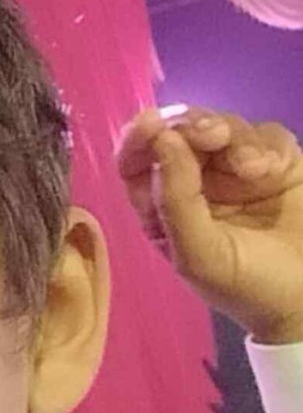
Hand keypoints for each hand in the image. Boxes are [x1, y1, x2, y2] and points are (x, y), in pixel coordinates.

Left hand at [116, 105, 302, 345]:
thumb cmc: (248, 287)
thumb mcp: (200, 255)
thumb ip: (175, 201)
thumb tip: (164, 140)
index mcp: (164, 208)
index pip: (136, 162)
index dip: (138, 138)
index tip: (152, 124)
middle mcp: (195, 183)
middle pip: (181, 132)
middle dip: (193, 125)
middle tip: (212, 135)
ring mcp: (235, 171)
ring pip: (224, 126)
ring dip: (236, 137)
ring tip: (253, 169)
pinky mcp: (277, 163)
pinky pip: (267, 134)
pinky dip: (269, 145)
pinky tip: (274, 170)